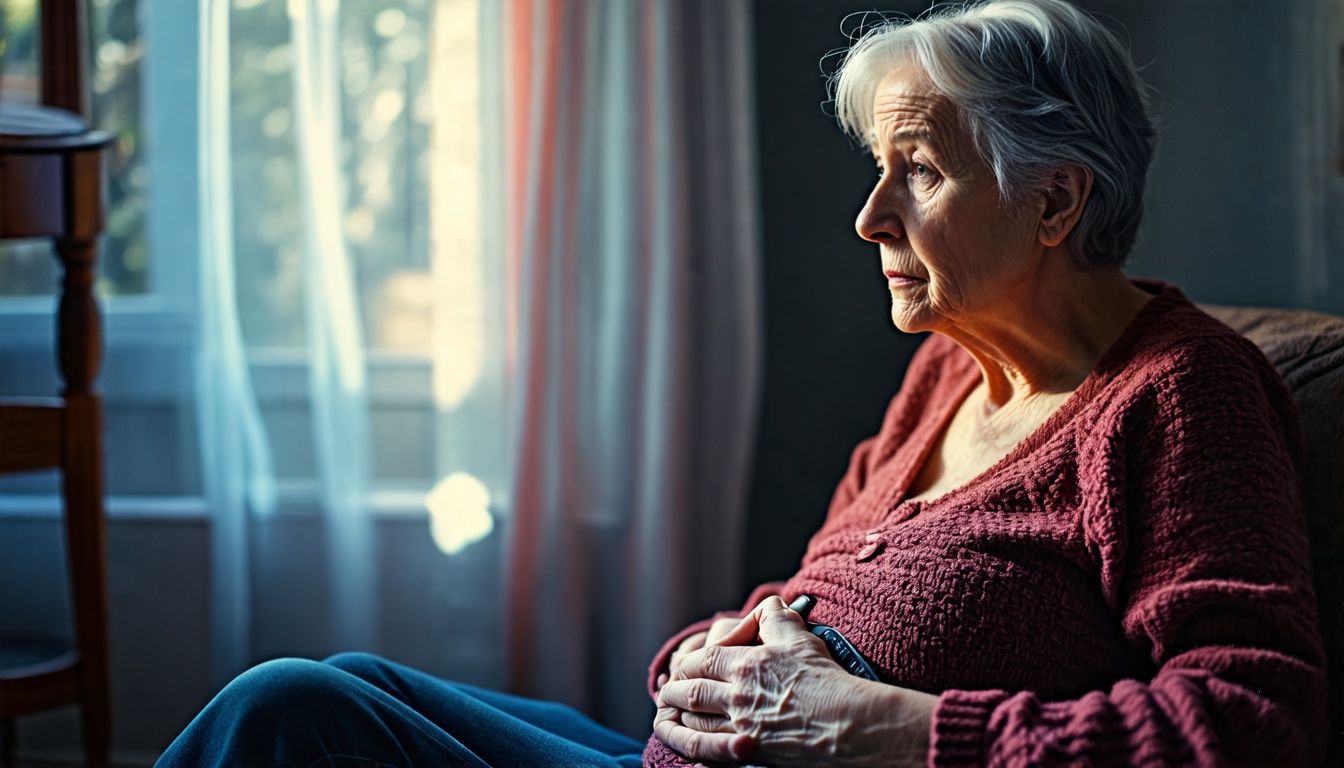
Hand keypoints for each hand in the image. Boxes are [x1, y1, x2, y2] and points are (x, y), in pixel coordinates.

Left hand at [654, 596, 935, 766]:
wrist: (851, 724)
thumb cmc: (828, 680)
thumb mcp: (801, 637)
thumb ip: (776, 618)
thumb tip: (768, 604)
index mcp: (748, 664)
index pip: (704, 658)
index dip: (689, 661)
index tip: (684, 664)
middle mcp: (738, 695)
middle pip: (691, 690)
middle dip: (675, 688)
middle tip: (669, 687)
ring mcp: (740, 726)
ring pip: (693, 718)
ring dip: (675, 713)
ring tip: (667, 709)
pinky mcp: (747, 752)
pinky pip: (703, 748)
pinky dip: (683, 741)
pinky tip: (676, 736)